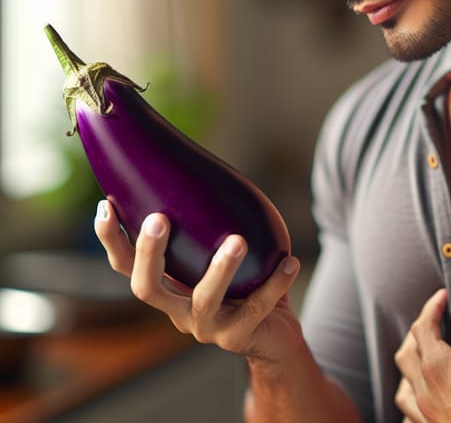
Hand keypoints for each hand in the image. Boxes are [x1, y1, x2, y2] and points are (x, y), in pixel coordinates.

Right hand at [94, 199, 303, 364]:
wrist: (274, 335)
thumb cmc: (246, 283)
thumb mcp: (220, 252)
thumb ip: (209, 225)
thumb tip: (204, 168)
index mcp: (168, 287)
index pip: (125, 266)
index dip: (112, 239)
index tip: (106, 205)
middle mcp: (177, 310)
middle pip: (146, 288)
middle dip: (149, 252)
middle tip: (159, 219)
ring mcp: (206, 327)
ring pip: (204, 301)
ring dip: (220, 269)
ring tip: (238, 242)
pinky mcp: (238, 336)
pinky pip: (257, 308)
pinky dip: (275, 283)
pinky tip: (290, 262)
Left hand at [394, 265, 450, 422]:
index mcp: (436, 364)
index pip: (423, 325)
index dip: (432, 306)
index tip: (443, 297)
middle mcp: (425, 389)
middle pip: (407, 351)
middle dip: (419, 331)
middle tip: (435, 321)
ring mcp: (428, 414)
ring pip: (404, 384)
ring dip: (410, 366)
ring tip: (423, 357)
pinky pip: (411, 415)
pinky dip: (413, 400)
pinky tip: (425, 398)